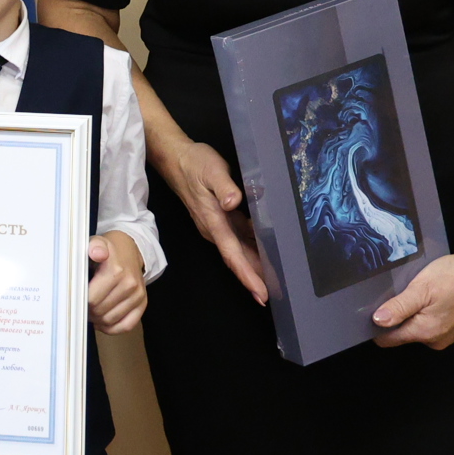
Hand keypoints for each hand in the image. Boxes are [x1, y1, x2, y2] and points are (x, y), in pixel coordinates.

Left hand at [87, 232, 145, 334]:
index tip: (75, 298)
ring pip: (111, 320)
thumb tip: (97, 253)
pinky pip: (127, 325)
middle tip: (81, 306)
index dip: (80, 302)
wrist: (130, 250)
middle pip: (100, 311)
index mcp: (116, 271)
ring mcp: (138, 296)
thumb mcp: (97, 242)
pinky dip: (112, 329)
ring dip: (98, 321)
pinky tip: (102, 323)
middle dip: (88, 311)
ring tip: (90, 313)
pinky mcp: (142, 303)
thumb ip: (94, 247)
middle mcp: (129, 285)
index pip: (92, 299)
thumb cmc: (109, 250)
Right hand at [161, 139, 267, 303]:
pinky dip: (252, 249)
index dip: (247, 275)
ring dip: (254, 267)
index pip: (233, 254)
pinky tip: (266, 251)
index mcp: (214, 221)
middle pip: (236, 259)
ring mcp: (216, 225)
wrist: (176, 158)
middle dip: (254, 279)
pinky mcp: (219, 218)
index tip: (261, 293)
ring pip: (238, 251)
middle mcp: (214, 229)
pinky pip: (238, 240)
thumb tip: (233, 204)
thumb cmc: (195, 163)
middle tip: (277, 296)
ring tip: (275, 280)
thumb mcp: (212, 169)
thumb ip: (224, 187)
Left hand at [372, 252, 453, 348]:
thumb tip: (377, 322)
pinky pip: (436, 324)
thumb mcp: (422, 288)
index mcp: (425, 332)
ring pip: (420, 328)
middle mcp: (437, 340)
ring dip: (415, 314)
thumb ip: (399, 307)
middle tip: (398, 293)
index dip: (377, 326)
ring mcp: (450, 335)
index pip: (388, 339)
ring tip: (418, 292)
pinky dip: (431, 312)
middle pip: (404, 333)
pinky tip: (435, 295)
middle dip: (397, 317)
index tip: (371, 309)